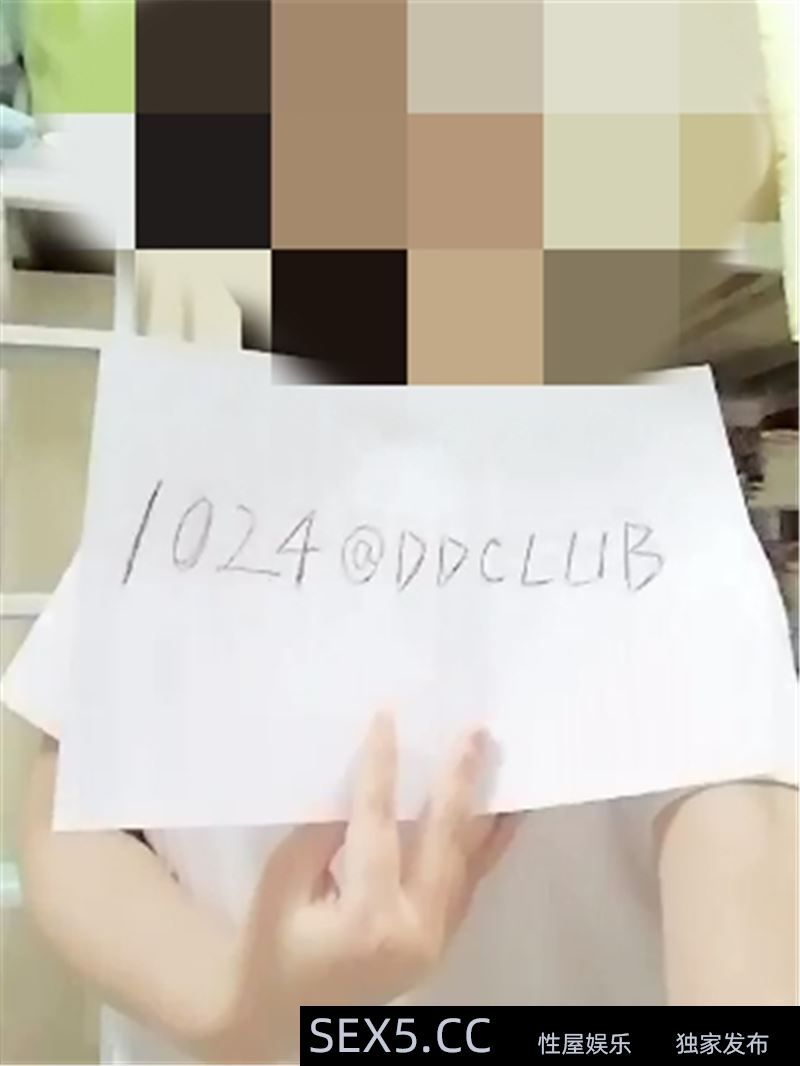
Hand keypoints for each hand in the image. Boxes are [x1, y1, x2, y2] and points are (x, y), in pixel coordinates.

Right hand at [228, 713, 517, 1060]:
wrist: (278, 1011)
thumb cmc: (269, 942)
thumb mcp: (283, 880)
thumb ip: (323, 832)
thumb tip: (365, 781)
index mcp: (365, 919)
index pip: (377, 826)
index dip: (381, 768)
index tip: (389, 718)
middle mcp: (413, 930)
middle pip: (441, 840)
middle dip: (458, 780)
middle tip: (474, 732)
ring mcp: (435, 940)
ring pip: (466, 861)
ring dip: (484, 806)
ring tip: (497, 757)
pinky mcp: (442, 940)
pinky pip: (470, 883)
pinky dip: (489, 844)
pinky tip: (506, 810)